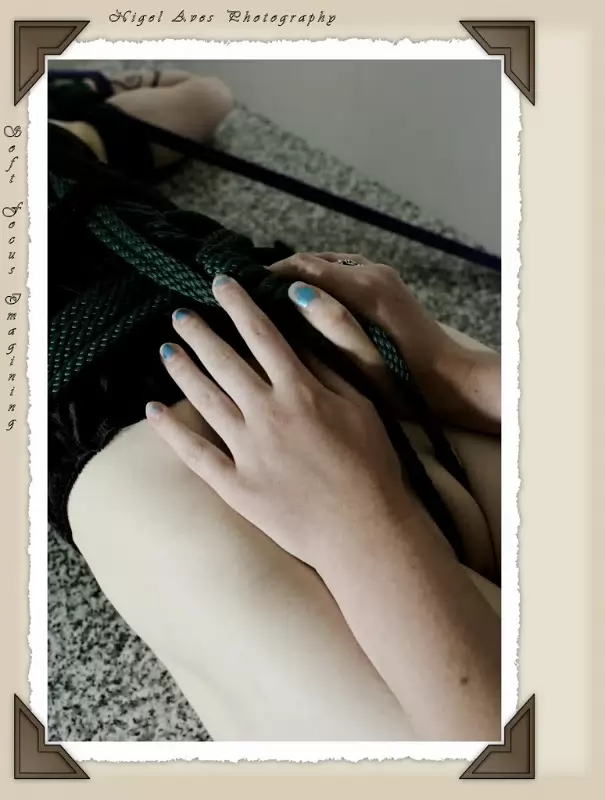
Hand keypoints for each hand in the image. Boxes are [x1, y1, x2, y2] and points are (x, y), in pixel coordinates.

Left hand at [146, 275, 412, 568]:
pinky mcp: (236, 485)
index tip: (220, 284)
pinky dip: (171, 431)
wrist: (364, 530)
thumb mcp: (363, 404)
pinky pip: (195, 453)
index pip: (262, 335)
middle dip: (201, 333)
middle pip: (225, 362)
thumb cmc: (373, 466)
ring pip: (204, 399)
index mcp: (299, 390)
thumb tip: (300, 332)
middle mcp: (267, 414)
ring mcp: (246, 450)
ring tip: (166, 350)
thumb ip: (330, 365)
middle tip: (181, 314)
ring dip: (182, 370)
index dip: (239, 305)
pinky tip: (152, 410)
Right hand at [269, 253, 499, 431]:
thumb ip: (330, 323)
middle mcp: (372, 273)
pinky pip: (342, 274)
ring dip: (299, 277)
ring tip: (269, 300)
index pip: (305, 266)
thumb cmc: (405, 381)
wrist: (451, 380)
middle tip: (249, 295)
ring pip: (328, 265)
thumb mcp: (363, 359)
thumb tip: (294, 293)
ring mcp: (381, 277)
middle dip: (280, 274)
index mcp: (364, 287)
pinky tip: (303, 304)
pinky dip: (319, 282)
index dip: (270, 273)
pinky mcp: (386, 287)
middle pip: (314, 260)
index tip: (241, 287)